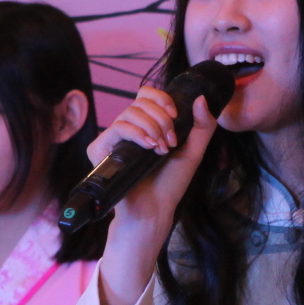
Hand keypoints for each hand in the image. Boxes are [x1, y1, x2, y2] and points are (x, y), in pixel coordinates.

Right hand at [92, 87, 218, 304]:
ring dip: (153, 127)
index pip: (147, 95)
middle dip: (162, 118)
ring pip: (130, 113)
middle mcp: (129, 129)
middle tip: (171, 142)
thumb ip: (202, 125)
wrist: (155, 209)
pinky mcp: (101, 150)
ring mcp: (114, 139)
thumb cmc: (171, 184)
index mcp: (147, 125)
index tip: (176, 116)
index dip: (162, 99)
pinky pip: (118, 127)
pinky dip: (137, 133)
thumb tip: (200, 97)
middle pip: (140, 101)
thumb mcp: (193, 151)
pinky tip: (150, 147)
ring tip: (161, 149)